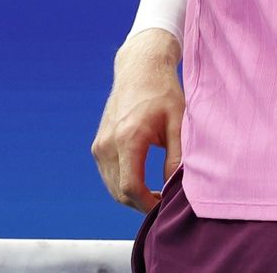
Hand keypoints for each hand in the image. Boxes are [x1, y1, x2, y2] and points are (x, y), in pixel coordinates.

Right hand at [92, 29, 184, 211]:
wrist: (139, 69)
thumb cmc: (163, 92)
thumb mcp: (178, 121)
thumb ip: (176, 155)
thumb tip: (174, 187)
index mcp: (128, 138)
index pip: (131, 187)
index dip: (147, 204)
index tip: (164, 207)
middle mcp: (108, 144)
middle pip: (119, 192)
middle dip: (140, 204)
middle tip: (164, 204)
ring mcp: (100, 145)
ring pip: (111, 186)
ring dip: (131, 196)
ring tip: (156, 195)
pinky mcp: (98, 144)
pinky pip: (108, 175)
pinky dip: (122, 184)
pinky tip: (143, 183)